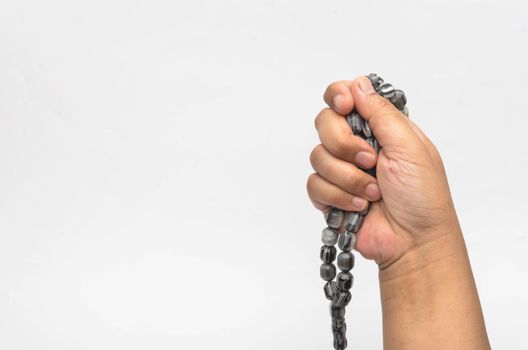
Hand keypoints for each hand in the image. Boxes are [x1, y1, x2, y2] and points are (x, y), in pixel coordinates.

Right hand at [307, 76, 461, 268]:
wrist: (413, 241)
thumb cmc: (422, 195)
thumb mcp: (409, 145)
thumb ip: (381, 113)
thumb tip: (358, 84)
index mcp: (378, 127)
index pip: (345, 97)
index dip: (338, 97)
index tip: (346, 107)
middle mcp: (356, 144)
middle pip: (324, 122)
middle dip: (344, 143)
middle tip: (369, 160)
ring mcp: (341, 170)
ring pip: (317, 156)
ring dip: (347, 178)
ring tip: (373, 192)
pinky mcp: (330, 195)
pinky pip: (314, 184)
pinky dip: (337, 197)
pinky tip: (359, 206)